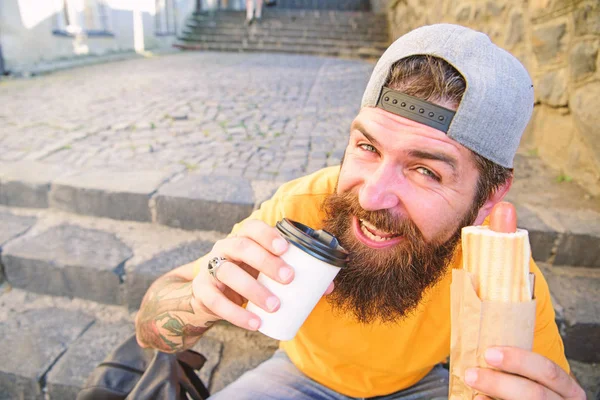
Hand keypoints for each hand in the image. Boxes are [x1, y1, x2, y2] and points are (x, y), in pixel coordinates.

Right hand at [191, 219, 334, 331]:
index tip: (285, 248)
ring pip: (228, 273)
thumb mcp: (265, 272)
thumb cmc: (247, 277)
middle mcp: (224, 249)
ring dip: (253, 289)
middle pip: (241, 247)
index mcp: (242, 239)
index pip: (252, 228)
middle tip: (289, 278)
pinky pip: (216, 302)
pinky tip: (255, 323)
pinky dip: (236, 314)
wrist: (210, 296)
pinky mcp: (203, 292)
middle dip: (266, 261)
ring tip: (275, 306)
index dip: (267, 234)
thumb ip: (294, 275)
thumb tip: (328, 287)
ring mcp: (210, 269)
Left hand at [465, 347, 585, 399]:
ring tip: (471, 382)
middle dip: (499, 383)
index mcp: (567, 387)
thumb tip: (483, 341)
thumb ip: (520, 364)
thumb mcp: (537, 376)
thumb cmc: (531, 385)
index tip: (489, 353)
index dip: (520, 361)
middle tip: (471, 373)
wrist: (531, 398)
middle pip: (535, 394)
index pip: (549, 370)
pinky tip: (478, 398)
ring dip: (494, 392)